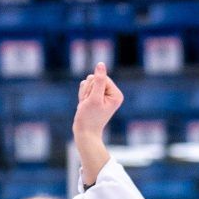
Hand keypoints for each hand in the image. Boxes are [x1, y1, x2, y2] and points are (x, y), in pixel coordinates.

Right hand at [74, 64, 123, 180]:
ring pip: (88, 83)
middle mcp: (112, 94)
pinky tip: (84, 106)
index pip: (101, 78)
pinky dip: (82, 97)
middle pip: (94, 79)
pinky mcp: (96, 97)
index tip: (93, 102)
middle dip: (88, 91)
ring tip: (86, 107)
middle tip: (89, 105)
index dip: (93, 88)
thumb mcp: (94, 97)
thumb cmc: (89, 118)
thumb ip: (98, 80)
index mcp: (116, 94)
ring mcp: (103, 96)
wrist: (84, 133)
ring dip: (84, 95)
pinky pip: (85, 88)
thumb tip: (101, 64)